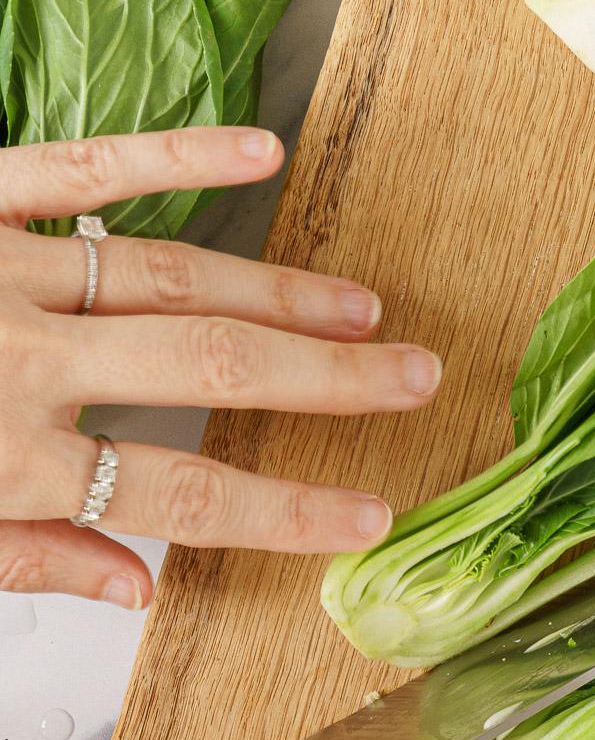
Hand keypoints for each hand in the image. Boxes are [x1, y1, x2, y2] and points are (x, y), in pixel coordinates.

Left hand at [0, 127, 441, 607]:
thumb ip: (27, 560)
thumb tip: (135, 587)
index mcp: (5, 464)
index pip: (180, 495)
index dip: (287, 511)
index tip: (368, 513)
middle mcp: (17, 363)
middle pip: (207, 368)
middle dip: (326, 376)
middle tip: (409, 376)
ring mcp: (0, 271)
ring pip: (169, 277)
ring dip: (278, 293)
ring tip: (358, 310)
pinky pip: (84, 169)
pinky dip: (177, 156)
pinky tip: (258, 152)